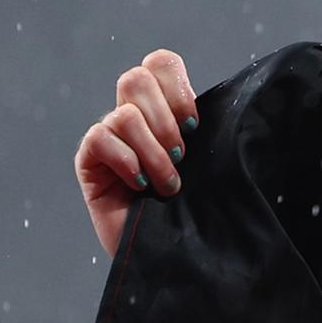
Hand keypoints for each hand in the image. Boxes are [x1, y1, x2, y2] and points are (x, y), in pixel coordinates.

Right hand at [76, 48, 199, 256]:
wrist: (178, 259)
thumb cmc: (200, 213)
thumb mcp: (215, 165)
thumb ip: (212, 130)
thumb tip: (232, 100)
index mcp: (165, 110)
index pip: (159, 63)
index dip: (176, 86)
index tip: (195, 126)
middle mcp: (134, 119)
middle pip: (136, 78)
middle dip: (165, 120)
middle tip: (181, 157)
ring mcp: (109, 138)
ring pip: (124, 114)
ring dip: (154, 154)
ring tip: (168, 186)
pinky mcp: (88, 161)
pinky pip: (100, 138)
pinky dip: (126, 161)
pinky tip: (139, 186)